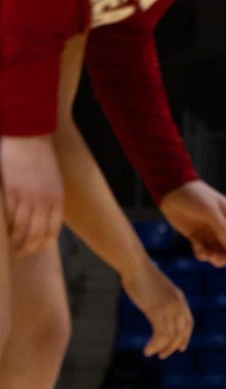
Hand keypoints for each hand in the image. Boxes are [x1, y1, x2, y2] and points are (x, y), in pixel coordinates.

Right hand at [1, 135, 63, 255]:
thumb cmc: (39, 158)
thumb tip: (40, 215)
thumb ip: (48, 199)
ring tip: (10, 246)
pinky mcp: (12, 191)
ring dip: (15, 240)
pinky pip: (10, 215)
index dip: (42, 244)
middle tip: (19, 252)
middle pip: (36, 234)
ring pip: (22, 228)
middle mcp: (45, 201)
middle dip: (27, 247)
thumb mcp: (52, 181)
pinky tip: (3, 231)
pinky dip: (6, 226)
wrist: (29, 136)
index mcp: (57, 200)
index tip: (34, 249)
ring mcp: (28, 197)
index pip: (52, 231)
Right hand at [120, 259, 192, 358]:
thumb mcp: (156, 290)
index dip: (186, 336)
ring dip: (163, 347)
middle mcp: (178, 304)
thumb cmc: (140, 275)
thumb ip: (160, 302)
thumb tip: (155, 312)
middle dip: (174, 345)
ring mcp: (169, 308)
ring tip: (153, 354)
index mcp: (179, 298)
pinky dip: (155, 344)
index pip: (188, 322)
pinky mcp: (158, 310)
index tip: (181, 348)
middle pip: (182, 331)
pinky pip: (161, 333)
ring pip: (172, 335)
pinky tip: (148, 349)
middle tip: (164, 355)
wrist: (135, 265)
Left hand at [159, 180, 225, 271]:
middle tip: (223, 265)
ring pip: (220, 254)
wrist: (171, 190)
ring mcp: (211, 233)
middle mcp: (225, 227)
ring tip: (206, 253)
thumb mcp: (210, 211)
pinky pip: (205, 252)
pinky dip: (202, 254)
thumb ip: (223, 230)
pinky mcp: (198, 237)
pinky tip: (196, 247)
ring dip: (215, 258)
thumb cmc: (194, 196)